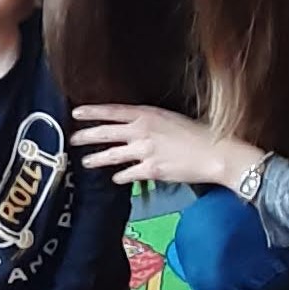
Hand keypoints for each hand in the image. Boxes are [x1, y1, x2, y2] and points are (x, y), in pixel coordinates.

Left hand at [72, 103, 235, 189]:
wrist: (215, 152)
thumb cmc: (199, 134)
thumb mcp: (171, 118)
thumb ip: (150, 122)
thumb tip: (134, 127)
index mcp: (148, 114)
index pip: (112, 111)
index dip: (92, 112)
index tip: (76, 113)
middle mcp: (142, 131)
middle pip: (106, 133)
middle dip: (86, 136)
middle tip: (73, 139)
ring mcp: (145, 151)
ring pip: (112, 155)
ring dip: (96, 159)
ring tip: (87, 162)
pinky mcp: (150, 170)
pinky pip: (128, 174)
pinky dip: (120, 177)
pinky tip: (116, 178)